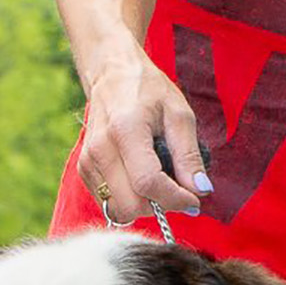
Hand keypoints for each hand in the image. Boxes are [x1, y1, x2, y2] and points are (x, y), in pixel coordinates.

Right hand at [75, 47, 210, 218]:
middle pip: (130, 204)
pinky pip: (109, 203)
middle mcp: (100, 149)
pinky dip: (129, 200)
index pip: (148, 183)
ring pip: (118, 209)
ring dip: (144, 206)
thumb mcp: (179, 115)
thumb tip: (201, 191)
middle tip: (176, 191)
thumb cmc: (149, 91)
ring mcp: (88, 161)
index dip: (175, 199)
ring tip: (158, 182)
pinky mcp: (84, 170)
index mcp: (126, 131)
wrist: (112, 75)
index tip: (193, 200)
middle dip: (159, 206)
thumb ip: (189, 155)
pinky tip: (140, 179)